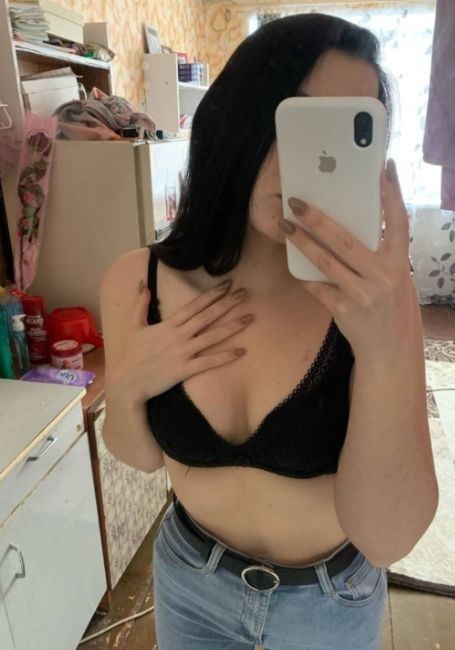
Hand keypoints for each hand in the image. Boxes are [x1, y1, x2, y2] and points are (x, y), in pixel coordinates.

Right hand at [105, 281, 252, 409]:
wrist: (128, 382)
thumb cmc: (131, 355)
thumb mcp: (134, 326)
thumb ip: (140, 304)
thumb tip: (142, 284)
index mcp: (168, 325)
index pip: (193, 306)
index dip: (211, 295)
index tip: (226, 285)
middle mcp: (178, 336)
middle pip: (207, 317)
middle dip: (226, 304)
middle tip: (244, 293)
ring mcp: (183, 353)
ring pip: (212, 337)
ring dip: (232, 327)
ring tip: (249, 318)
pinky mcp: (185, 370)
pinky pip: (209, 362)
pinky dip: (225, 357)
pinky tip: (241, 351)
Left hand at [277, 158, 417, 359]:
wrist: (389, 351)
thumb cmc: (393, 309)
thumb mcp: (397, 279)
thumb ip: (381, 255)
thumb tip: (358, 225)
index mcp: (400, 264)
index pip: (399, 222)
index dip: (392, 194)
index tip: (384, 168)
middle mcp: (383, 277)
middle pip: (346, 240)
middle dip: (319, 218)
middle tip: (297, 201)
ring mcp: (362, 295)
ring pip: (326, 262)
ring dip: (302, 242)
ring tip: (285, 226)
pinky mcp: (343, 310)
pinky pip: (317, 286)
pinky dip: (305, 274)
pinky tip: (294, 263)